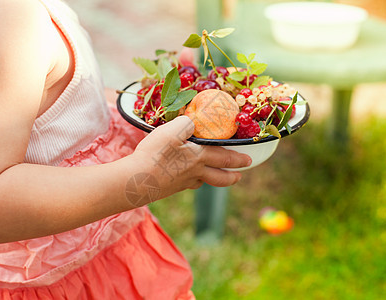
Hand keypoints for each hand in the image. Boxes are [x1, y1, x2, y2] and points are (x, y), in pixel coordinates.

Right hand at [132, 116, 251, 199]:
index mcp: (199, 157)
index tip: (249, 160)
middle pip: (219, 177)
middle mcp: (195, 172)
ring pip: (204, 182)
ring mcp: (182, 183)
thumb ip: (186, 123)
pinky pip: (188, 184)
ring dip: (213, 180)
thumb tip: (192, 122)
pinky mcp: (170, 188)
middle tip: (240, 176)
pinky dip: (193, 182)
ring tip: (215, 177)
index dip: (238, 159)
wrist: (136, 181)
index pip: (224, 158)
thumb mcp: (171, 130)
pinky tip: (187, 178)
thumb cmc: (155, 154)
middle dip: (231, 176)